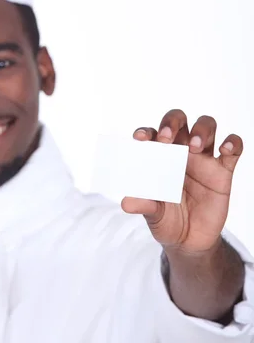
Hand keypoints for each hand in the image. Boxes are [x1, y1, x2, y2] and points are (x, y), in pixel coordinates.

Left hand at [121, 109, 242, 253]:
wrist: (190, 240)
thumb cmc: (167, 219)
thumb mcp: (153, 214)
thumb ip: (143, 205)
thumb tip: (126, 202)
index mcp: (159, 156)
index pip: (152, 134)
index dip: (146, 131)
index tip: (141, 139)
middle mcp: (180, 151)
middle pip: (179, 120)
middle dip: (172, 122)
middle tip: (167, 138)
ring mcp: (203, 159)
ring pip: (206, 126)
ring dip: (201, 130)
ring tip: (195, 147)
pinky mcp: (222, 171)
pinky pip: (233, 150)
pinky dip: (232, 143)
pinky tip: (225, 149)